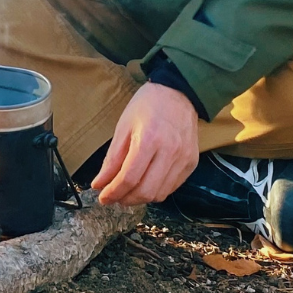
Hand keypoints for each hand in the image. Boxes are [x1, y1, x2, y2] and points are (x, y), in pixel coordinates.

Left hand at [92, 82, 199, 205]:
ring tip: (128, 191)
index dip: (113, 192)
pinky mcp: (191, 163)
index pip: (129, 177)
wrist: (178, 93)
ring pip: (160, 194)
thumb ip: (112, 159)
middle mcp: (170, 151)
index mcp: (149, 139)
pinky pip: (172, 187)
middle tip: (114, 197)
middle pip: (146, 191)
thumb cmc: (147, 106)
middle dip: (126, 199)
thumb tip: (100, 184)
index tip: (103, 197)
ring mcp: (183, 159)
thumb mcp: (123, 127)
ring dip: (141, 198)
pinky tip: (145, 183)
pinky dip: (156, 191)